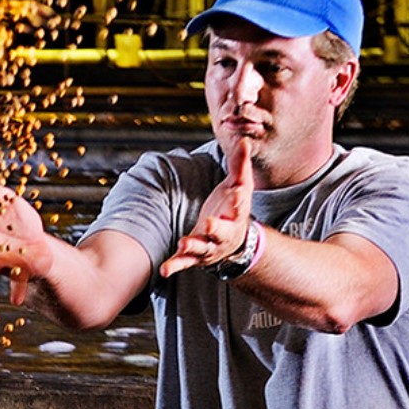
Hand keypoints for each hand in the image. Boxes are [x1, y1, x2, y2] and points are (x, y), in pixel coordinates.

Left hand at [162, 135, 254, 276]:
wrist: (235, 242)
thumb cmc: (233, 208)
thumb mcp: (239, 186)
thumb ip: (240, 164)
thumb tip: (244, 138)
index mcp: (237, 213)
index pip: (239, 206)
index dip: (237, 200)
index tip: (236, 193)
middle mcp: (225, 232)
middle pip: (222, 231)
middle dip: (216, 227)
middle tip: (209, 223)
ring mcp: (210, 246)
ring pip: (202, 248)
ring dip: (192, 246)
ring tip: (183, 244)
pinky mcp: (196, 256)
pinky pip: (185, 262)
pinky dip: (175, 265)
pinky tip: (164, 270)